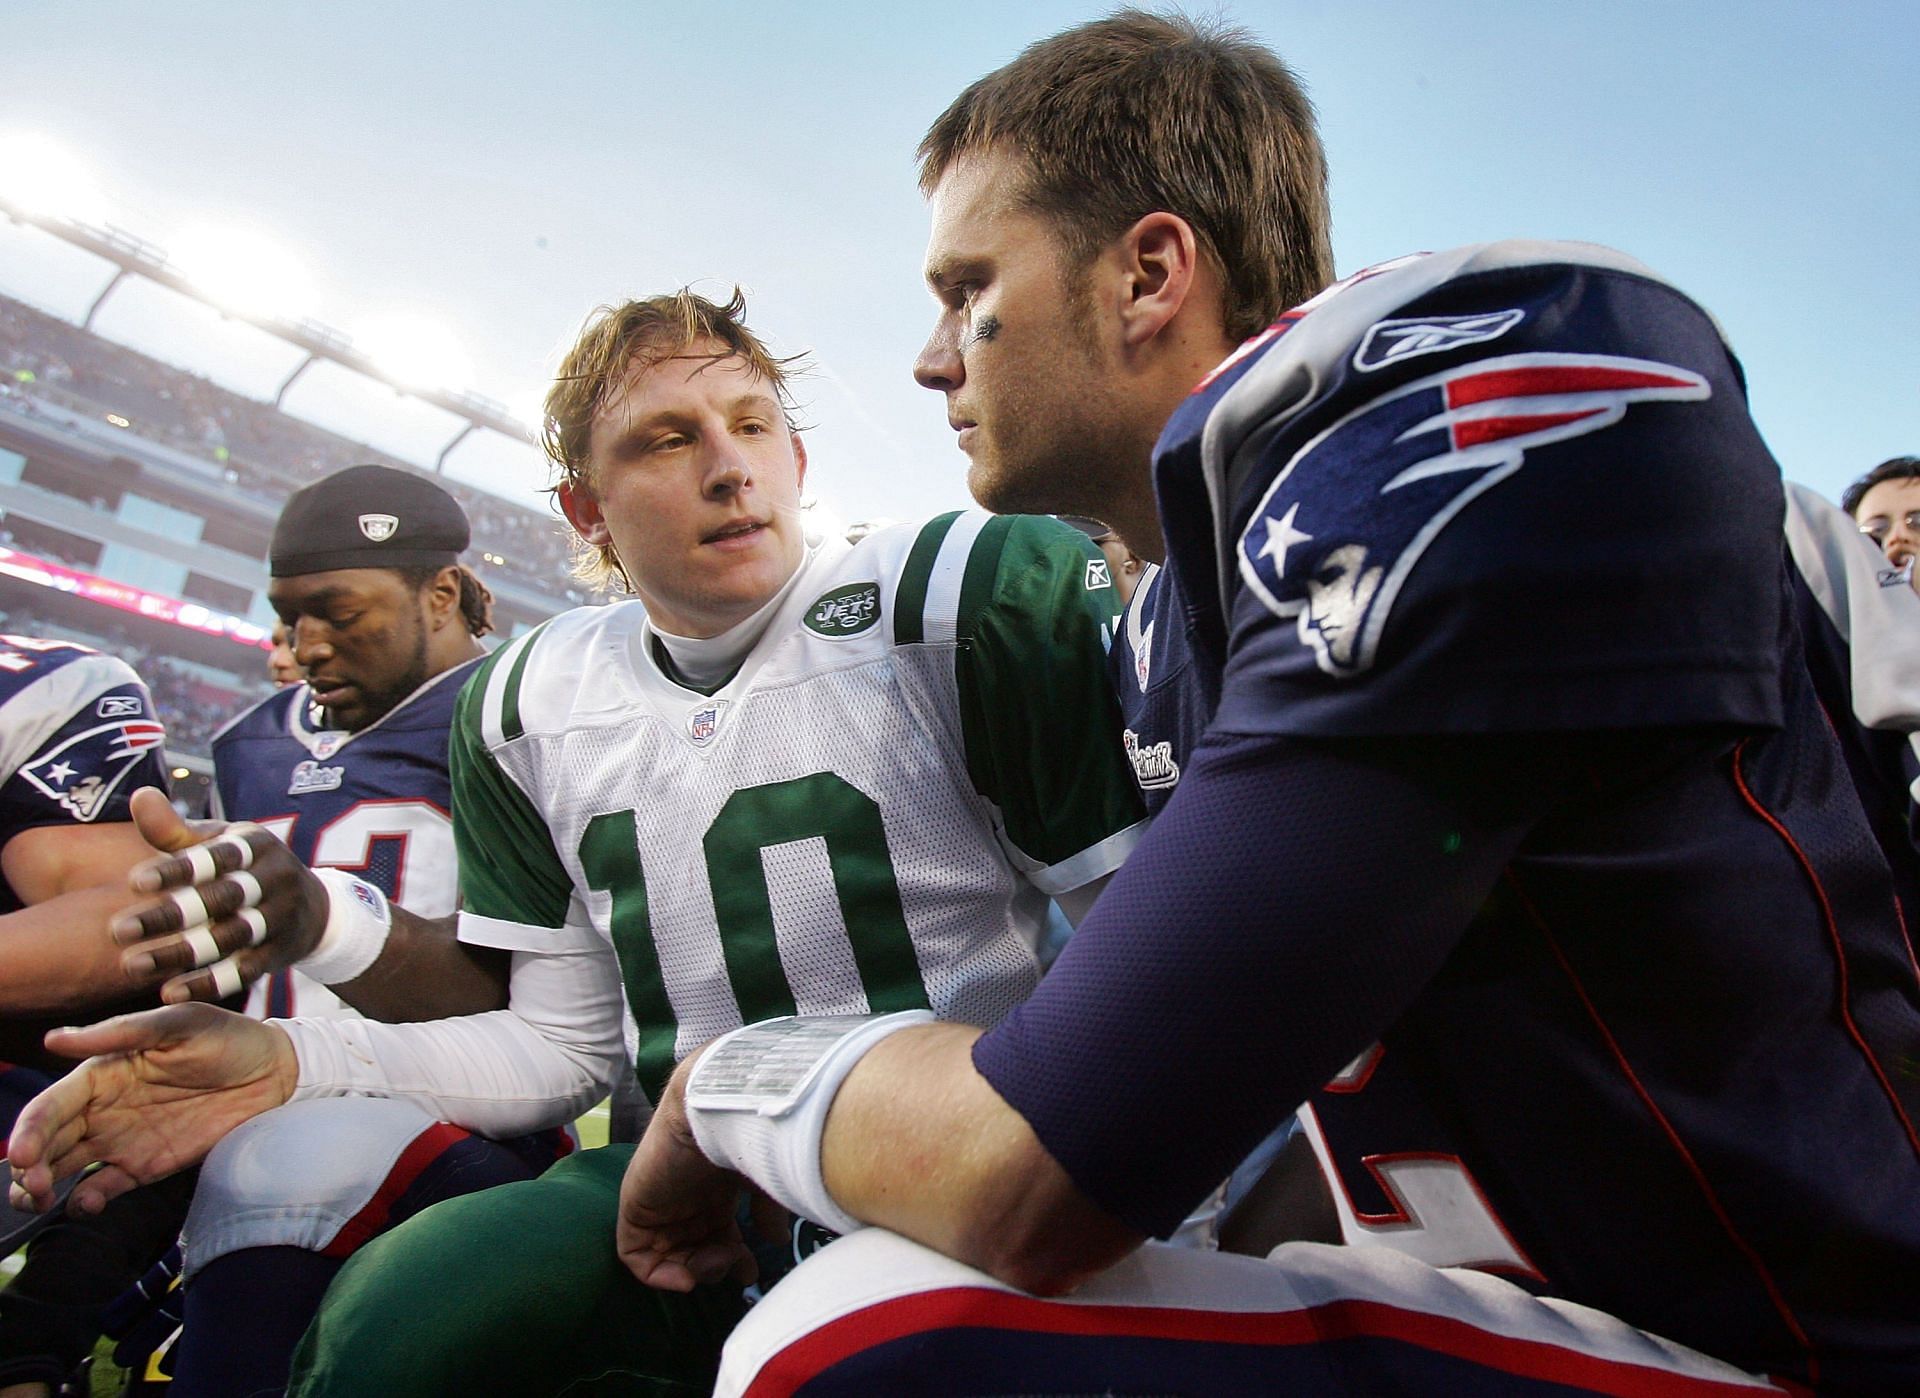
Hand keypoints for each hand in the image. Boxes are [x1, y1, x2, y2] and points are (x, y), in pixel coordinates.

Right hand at [5, 1003, 296, 1215]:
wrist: (276, 1072)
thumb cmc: (226, 1037)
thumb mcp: (180, 1024)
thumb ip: (122, 1033)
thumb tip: (53, 1039)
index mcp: (102, 1074)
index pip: (51, 1106)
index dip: (30, 1130)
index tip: (22, 1154)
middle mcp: (102, 1110)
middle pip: (48, 1142)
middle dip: (28, 1166)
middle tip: (30, 1185)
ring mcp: (120, 1141)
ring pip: (63, 1168)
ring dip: (40, 1188)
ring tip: (38, 1200)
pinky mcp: (144, 1166)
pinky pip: (103, 1189)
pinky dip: (84, 1201)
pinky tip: (85, 1205)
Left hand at [112, 787, 327, 1003]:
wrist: (313, 907)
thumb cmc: (244, 869)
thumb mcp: (218, 844)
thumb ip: (175, 830)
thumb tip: (141, 796)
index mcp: (255, 845)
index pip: (215, 856)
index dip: (177, 869)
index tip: (134, 882)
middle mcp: (274, 878)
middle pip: (221, 898)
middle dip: (170, 916)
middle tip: (117, 930)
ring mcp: (281, 917)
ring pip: (231, 937)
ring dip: (181, 953)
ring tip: (132, 965)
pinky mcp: (281, 952)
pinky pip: (246, 971)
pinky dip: (210, 983)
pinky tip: (170, 992)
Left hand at [616, 1052, 782, 1291]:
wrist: (710, 1110)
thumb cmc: (743, 1139)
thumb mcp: (764, 1180)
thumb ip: (767, 1211)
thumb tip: (776, 1240)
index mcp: (715, 1192)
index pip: (717, 1234)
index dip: (733, 1259)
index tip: (751, 1272)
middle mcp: (686, 1199)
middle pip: (693, 1248)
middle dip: (715, 1266)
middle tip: (734, 1267)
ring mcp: (660, 1203)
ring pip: (669, 1254)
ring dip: (694, 1270)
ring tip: (715, 1261)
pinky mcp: (635, 1208)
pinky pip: (634, 1254)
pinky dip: (655, 1274)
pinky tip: (684, 1276)